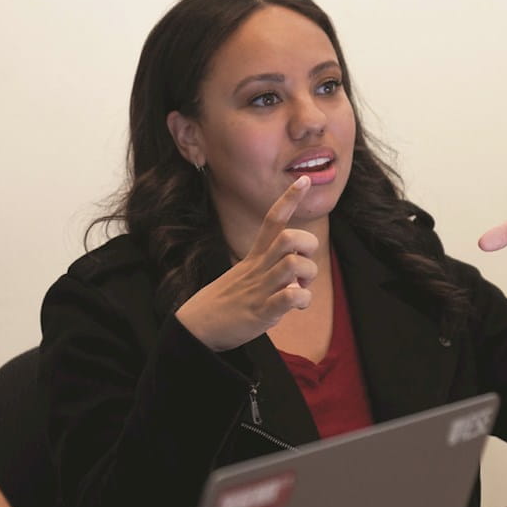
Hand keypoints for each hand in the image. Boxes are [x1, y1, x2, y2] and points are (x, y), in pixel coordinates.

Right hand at [176, 176, 318, 350]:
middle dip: (309, 246)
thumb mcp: (246, 276)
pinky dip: (302, 299)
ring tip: (301, 288)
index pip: (272, 219)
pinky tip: (298, 306)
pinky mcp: (262, 311)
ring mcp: (260, 288)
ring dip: (308, 275)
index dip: (289, 198)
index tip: (304, 179)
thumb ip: (271, 270)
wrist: (197, 326)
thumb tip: (296, 275)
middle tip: (304, 266)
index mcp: (255, 257)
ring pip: (293, 264)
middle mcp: (258, 267)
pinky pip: (289, 297)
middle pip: (290, 237)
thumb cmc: (226, 302)